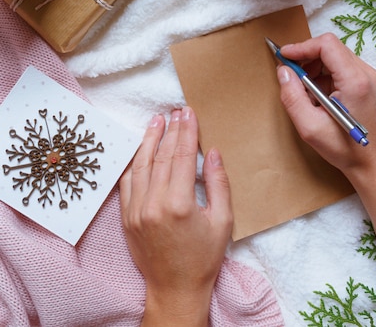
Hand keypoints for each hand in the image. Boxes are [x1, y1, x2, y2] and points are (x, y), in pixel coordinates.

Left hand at [119, 106, 232, 326]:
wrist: (175, 289)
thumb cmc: (203, 258)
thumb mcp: (222, 222)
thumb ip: (218, 184)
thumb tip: (212, 152)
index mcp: (179, 204)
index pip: (182, 156)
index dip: (186, 132)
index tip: (189, 113)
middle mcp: (153, 204)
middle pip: (162, 156)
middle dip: (170, 131)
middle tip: (176, 112)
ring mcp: (136, 210)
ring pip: (141, 164)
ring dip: (149, 140)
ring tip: (156, 120)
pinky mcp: (127, 217)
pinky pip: (128, 182)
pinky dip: (134, 162)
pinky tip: (140, 148)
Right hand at [276, 33, 375, 180]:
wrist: (369, 163)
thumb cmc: (343, 149)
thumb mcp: (309, 126)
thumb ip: (292, 96)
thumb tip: (283, 71)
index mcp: (355, 82)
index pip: (327, 45)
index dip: (302, 47)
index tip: (284, 56)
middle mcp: (366, 74)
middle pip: (331, 47)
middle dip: (306, 56)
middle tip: (289, 73)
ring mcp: (369, 78)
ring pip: (334, 55)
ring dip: (314, 66)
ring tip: (304, 90)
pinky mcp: (366, 83)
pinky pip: (340, 66)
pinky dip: (323, 74)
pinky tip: (317, 95)